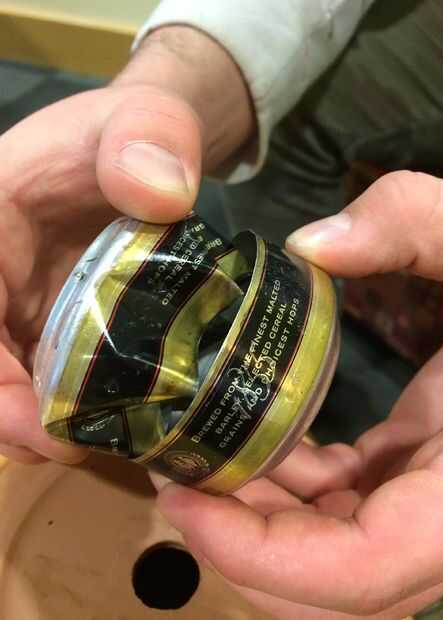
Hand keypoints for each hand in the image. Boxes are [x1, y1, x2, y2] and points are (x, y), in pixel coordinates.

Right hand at [0, 26, 253, 463]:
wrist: (149, 158)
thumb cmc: (134, 136)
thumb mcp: (144, 117)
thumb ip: (150, 133)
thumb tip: (164, 192)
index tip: (23, 409)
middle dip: (0, 410)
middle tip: (61, 447)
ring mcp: (14, 308)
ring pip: (1, 380)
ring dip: (26, 426)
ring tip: (84, 451)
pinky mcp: (46, 330)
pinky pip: (35, 382)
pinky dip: (57, 415)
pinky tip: (102, 433)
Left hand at [153, 171, 442, 618]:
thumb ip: (418, 221)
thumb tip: (310, 247)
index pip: (370, 569)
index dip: (267, 557)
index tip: (184, 501)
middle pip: (336, 583)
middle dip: (245, 542)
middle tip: (175, 471)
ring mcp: (436, 495)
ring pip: (335, 546)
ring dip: (260, 513)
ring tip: (198, 448)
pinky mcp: (420, 466)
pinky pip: (346, 502)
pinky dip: (291, 484)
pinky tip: (258, 434)